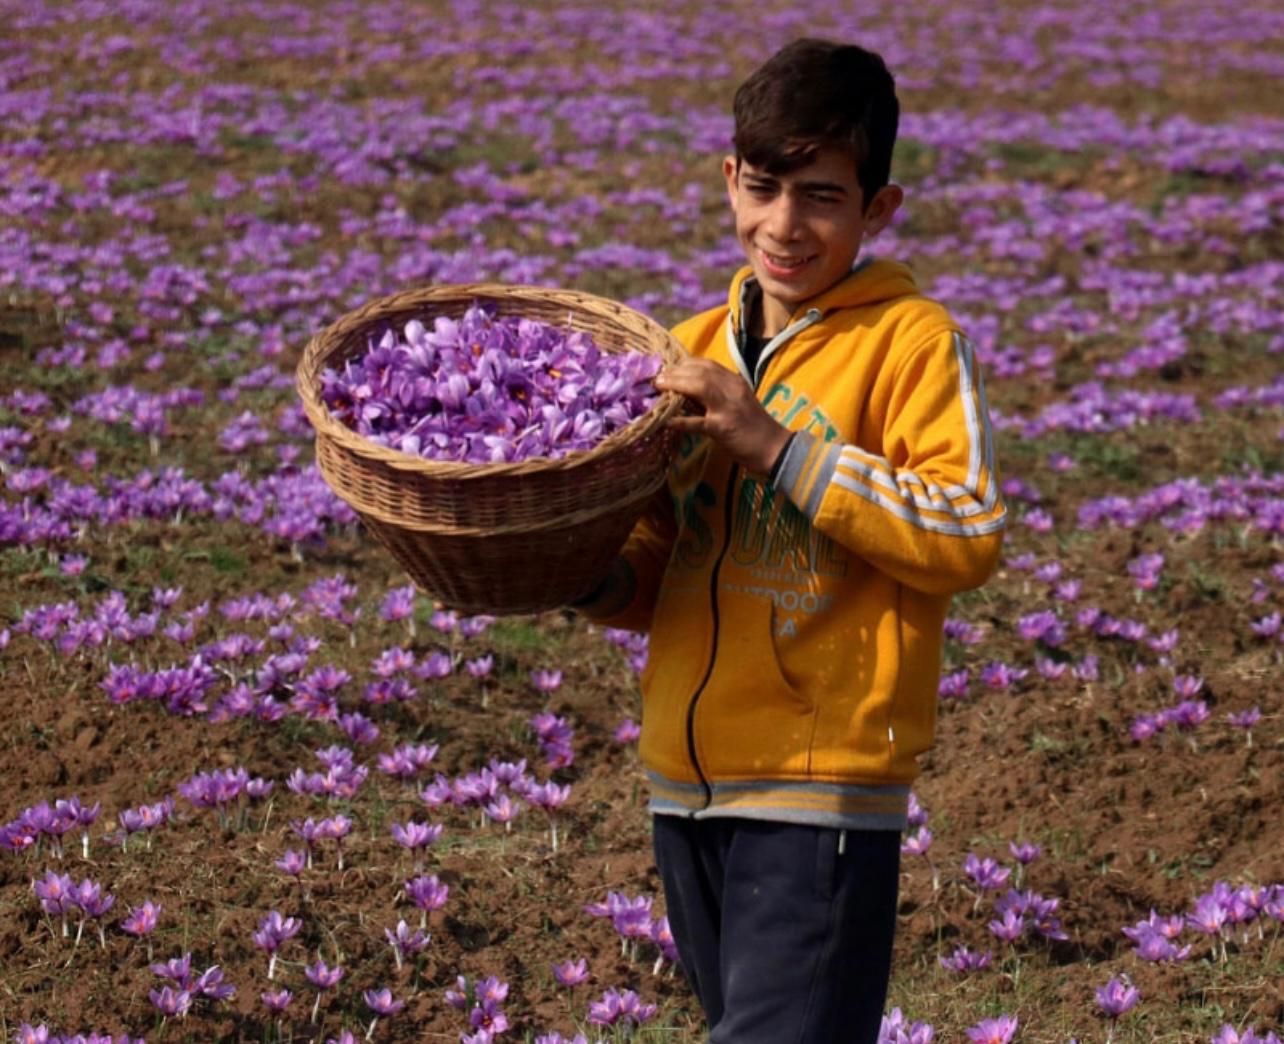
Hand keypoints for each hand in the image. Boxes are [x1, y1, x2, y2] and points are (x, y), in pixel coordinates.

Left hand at [654, 358, 790, 475]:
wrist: (775, 448)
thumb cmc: (754, 428)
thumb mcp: (737, 403)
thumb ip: (716, 395)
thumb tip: (685, 393)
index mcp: (735, 382)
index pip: (706, 364)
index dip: (684, 364)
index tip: (668, 369)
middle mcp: (732, 389)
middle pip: (700, 372)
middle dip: (675, 372)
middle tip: (657, 378)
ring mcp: (728, 407)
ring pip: (699, 386)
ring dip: (675, 385)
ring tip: (658, 388)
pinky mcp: (723, 428)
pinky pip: (696, 422)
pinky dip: (679, 420)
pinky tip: (665, 421)